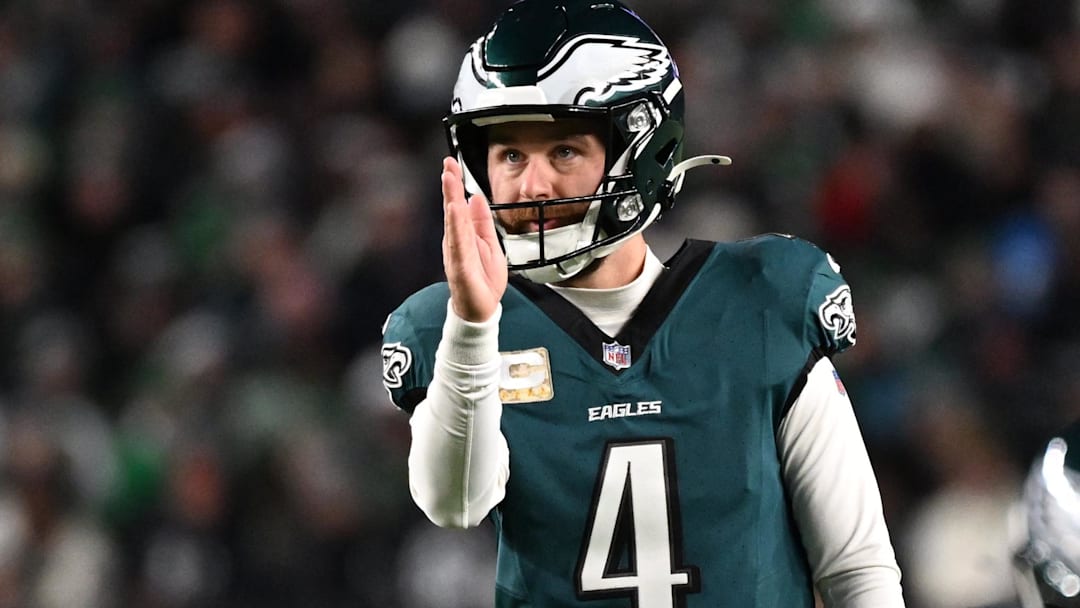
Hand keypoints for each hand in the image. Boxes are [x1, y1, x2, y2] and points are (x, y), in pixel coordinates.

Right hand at [441, 156, 506, 321]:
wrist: (482, 310)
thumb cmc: (484, 280)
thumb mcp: (490, 244)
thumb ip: (482, 222)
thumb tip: (476, 197)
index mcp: (465, 235)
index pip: (458, 205)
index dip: (455, 184)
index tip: (452, 164)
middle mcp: (456, 241)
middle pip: (452, 208)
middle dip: (450, 185)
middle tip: (447, 163)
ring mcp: (456, 253)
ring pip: (452, 222)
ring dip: (450, 199)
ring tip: (449, 179)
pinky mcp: (460, 266)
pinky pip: (458, 243)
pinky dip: (455, 225)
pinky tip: (454, 210)